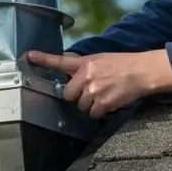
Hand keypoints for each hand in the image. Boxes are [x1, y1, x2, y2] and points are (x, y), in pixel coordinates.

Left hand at [25, 50, 171, 117]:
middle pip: (67, 94)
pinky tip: (109, 102)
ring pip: (80, 106)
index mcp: (84, 63)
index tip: (28, 56)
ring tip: (103, 94)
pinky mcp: (103, 103)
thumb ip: (83, 66)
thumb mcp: (100, 59)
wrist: (143, 71)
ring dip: (89, 104)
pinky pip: (92, 114)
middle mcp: (86, 76)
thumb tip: (70, 70)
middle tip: (89, 91)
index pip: (59, 61)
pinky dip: (99, 112)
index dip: (42, 59)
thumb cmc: (124, 64)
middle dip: (76, 96)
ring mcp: (93, 90)